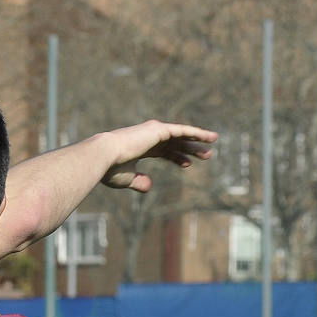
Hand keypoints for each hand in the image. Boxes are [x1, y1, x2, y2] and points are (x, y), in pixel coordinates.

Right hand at [98, 120, 217, 192]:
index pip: (162, 151)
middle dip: (189, 149)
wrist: (103, 156)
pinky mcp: (159, 129)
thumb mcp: (126, 178)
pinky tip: (209, 137)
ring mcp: (153, 132)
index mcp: (139, 147)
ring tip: (212, 144)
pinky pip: (182, 131)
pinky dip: (196, 133)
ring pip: (181, 136)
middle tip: (205, 155)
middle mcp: (147, 137)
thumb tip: (149, 186)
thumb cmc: (110, 169)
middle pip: (174, 143)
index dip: (176, 157)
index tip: (187, 165)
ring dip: (197, 141)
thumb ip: (138, 181)